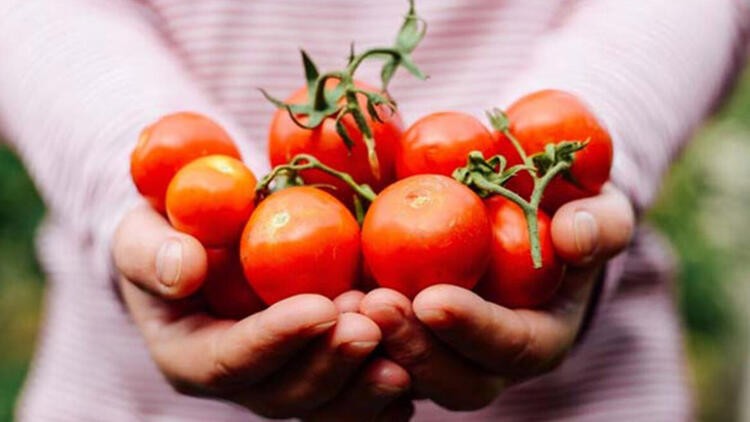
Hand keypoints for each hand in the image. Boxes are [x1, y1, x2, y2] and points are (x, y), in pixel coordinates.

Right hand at [113, 204, 412, 420]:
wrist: (200, 243)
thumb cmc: (166, 232)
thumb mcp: (142, 232)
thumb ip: (152, 252)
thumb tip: (184, 270)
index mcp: (190, 355)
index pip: (231, 360)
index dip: (275, 339)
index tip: (320, 308)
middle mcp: (240, 379)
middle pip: (285, 392)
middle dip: (331, 365)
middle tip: (371, 326)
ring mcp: (282, 378)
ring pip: (325, 404)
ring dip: (365, 384)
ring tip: (405, 355)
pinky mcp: (317, 368)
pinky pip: (353, 397)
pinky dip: (384, 393)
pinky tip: (416, 369)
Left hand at [359, 184, 633, 409]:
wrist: (525, 218)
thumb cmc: (567, 213)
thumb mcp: (598, 210)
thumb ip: (601, 224)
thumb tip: (575, 234)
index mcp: (540, 338)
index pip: (510, 348)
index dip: (473, 330)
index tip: (432, 300)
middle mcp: (490, 361)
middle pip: (453, 380)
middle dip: (413, 347)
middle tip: (374, 304)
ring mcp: (446, 354)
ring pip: (406, 374)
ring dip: (374, 345)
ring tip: (341, 303)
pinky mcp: (410, 336)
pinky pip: (378, 351)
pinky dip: (350, 332)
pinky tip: (325, 298)